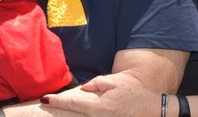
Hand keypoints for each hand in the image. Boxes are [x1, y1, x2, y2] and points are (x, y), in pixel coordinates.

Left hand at [41, 75, 160, 116]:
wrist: (153, 110)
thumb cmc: (134, 94)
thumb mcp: (115, 83)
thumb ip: (96, 84)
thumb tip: (83, 88)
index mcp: (99, 106)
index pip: (73, 103)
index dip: (57, 101)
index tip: (45, 99)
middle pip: (74, 116)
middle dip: (60, 110)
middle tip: (45, 105)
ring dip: (72, 115)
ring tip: (60, 107)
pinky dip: (84, 116)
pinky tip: (82, 112)